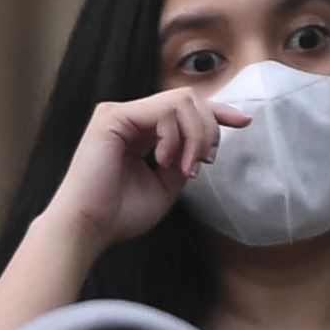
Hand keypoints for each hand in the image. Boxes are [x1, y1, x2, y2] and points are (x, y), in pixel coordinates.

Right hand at [0, 87, 247, 329]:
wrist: (87, 228)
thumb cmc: (118, 215)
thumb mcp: (165, 186)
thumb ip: (183, 161)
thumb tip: (202, 146)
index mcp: (139, 132)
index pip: (184, 109)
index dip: (217, 112)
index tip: (243, 123)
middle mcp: (129, 117)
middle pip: (189, 100)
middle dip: (207, 130)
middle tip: (202, 163)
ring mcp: (119, 112)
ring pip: (181, 101)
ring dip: (195, 134)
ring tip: (184, 166)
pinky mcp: (113, 116)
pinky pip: (164, 109)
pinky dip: (175, 135)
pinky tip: (164, 160)